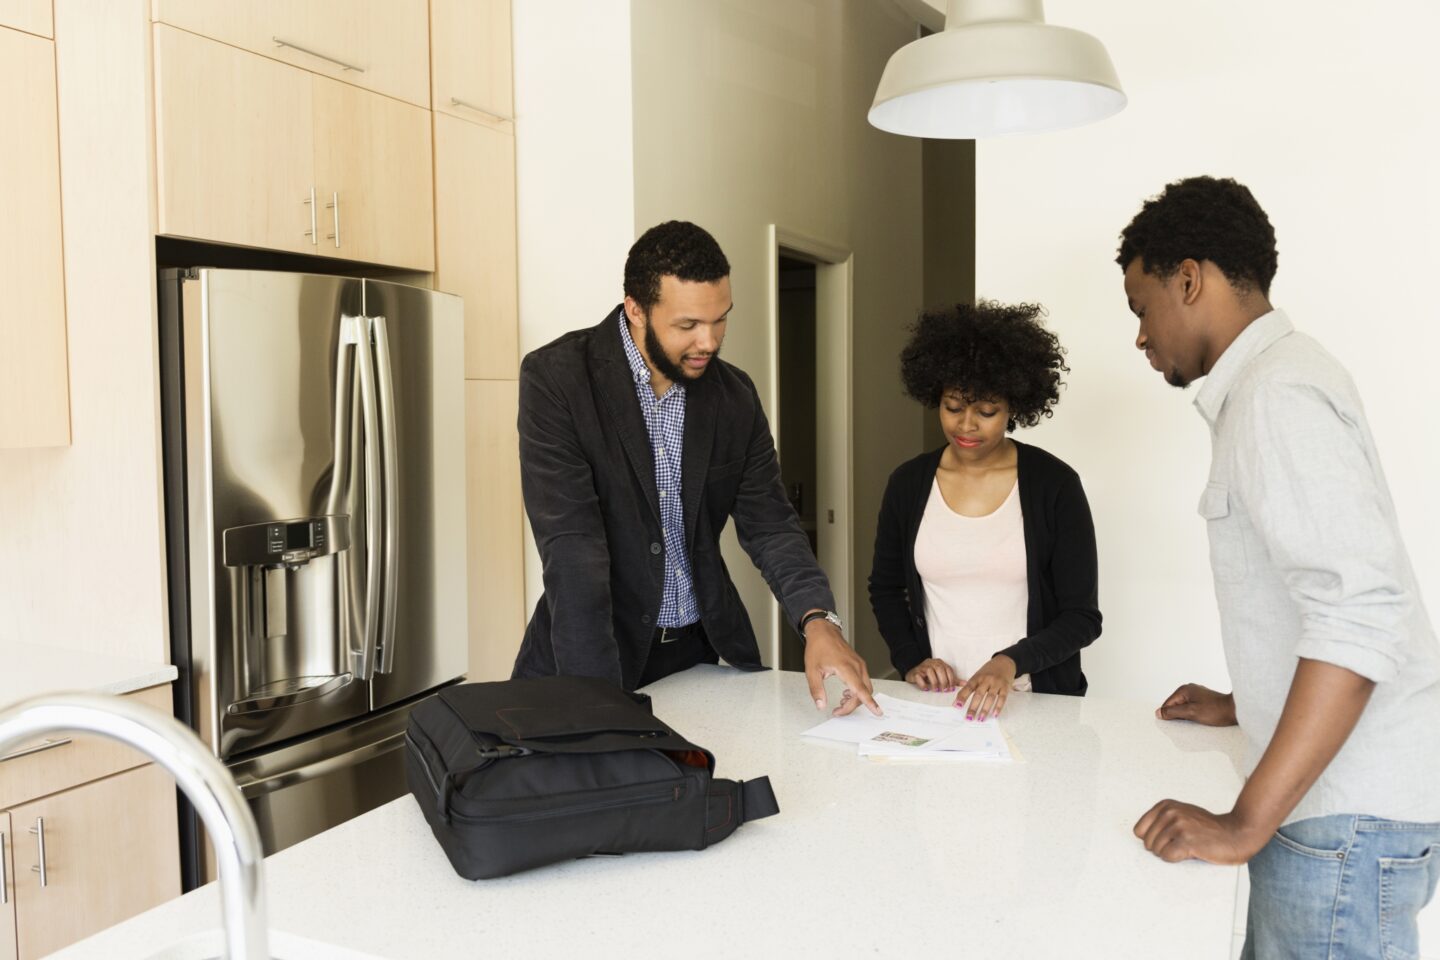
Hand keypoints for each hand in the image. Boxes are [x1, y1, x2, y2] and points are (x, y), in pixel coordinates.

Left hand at [803, 619, 880, 716]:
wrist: (823, 631)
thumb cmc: (818, 647)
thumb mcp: (812, 671)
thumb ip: (816, 690)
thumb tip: (821, 705)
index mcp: (846, 667)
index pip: (860, 689)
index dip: (868, 702)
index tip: (877, 712)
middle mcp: (856, 665)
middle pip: (864, 691)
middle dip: (854, 705)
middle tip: (839, 710)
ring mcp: (859, 664)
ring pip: (865, 687)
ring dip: (856, 698)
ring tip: (841, 702)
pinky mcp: (859, 664)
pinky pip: (863, 681)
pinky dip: (857, 690)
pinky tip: (846, 692)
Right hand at [904, 658, 958, 691]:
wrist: (914, 674)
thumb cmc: (929, 676)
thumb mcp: (942, 677)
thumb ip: (952, 680)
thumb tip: (965, 684)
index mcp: (939, 662)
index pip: (948, 669)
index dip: (950, 679)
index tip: (951, 689)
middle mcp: (931, 662)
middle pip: (939, 669)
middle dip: (943, 681)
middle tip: (944, 690)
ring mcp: (922, 666)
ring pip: (929, 671)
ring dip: (934, 682)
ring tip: (936, 690)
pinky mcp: (915, 672)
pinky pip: (918, 676)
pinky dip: (923, 683)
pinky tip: (926, 689)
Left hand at [954, 655, 1016, 720]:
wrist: (1004, 662)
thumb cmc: (988, 671)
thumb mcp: (978, 675)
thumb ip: (970, 686)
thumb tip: (958, 700)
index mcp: (977, 677)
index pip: (968, 688)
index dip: (962, 697)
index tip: (957, 706)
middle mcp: (986, 680)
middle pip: (978, 694)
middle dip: (973, 707)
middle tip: (969, 718)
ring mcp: (996, 683)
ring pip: (990, 697)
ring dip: (985, 709)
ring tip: (980, 719)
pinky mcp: (1005, 686)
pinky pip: (1002, 698)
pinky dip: (998, 707)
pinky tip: (994, 715)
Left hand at [1133, 799, 1269, 864]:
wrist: (1236, 833)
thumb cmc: (1209, 828)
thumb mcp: (1182, 815)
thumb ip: (1161, 821)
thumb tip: (1140, 835)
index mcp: (1166, 805)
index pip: (1139, 830)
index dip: (1152, 839)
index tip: (1167, 840)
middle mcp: (1170, 813)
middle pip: (1147, 842)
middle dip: (1162, 848)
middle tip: (1182, 844)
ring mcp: (1178, 826)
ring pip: (1156, 850)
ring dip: (1171, 854)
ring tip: (1189, 847)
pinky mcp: (1186, 841)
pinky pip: (1166, 857)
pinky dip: (1176, 859)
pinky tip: (1191, 852)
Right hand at [1156, 684, 1236, 725]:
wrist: (1236, 710)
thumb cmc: (1216, 711)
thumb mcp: (1191, 713)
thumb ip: (1173, 712)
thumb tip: (1159, 712)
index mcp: (1184, 690)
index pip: (1168, 704)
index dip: (1169, 715)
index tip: (1174, 723)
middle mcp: (1189, 689)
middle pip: (1175, 705)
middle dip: (1178, 715)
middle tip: (1189, 721)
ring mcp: (1197, 694)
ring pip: (1184, 707)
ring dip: (1187, 715)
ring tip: (1197, 719)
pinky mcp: (1203, 700)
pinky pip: (1191, 708)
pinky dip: (1193, 714)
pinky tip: (1200, 718)